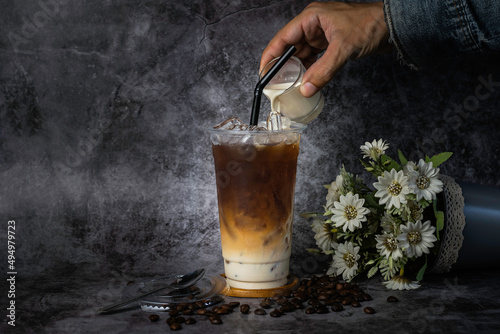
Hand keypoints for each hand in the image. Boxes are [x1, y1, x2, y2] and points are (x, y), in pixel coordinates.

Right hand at [260, 2, 390, 96]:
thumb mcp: (343, 49)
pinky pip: (313, 59)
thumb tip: (306, 89)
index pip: (282, 38)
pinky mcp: (330, 44)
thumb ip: (323, 71)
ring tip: (290, 86)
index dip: (270, 56)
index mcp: (311, 18)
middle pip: (289, 47)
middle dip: (283, 66)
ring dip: (297, 70)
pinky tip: (306, 82)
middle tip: (275, 85)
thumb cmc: (370, 25)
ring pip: (301, 55)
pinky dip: (309, 71)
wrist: (394, 26)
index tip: (263, 73)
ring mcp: (321, 35)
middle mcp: (313, 25)